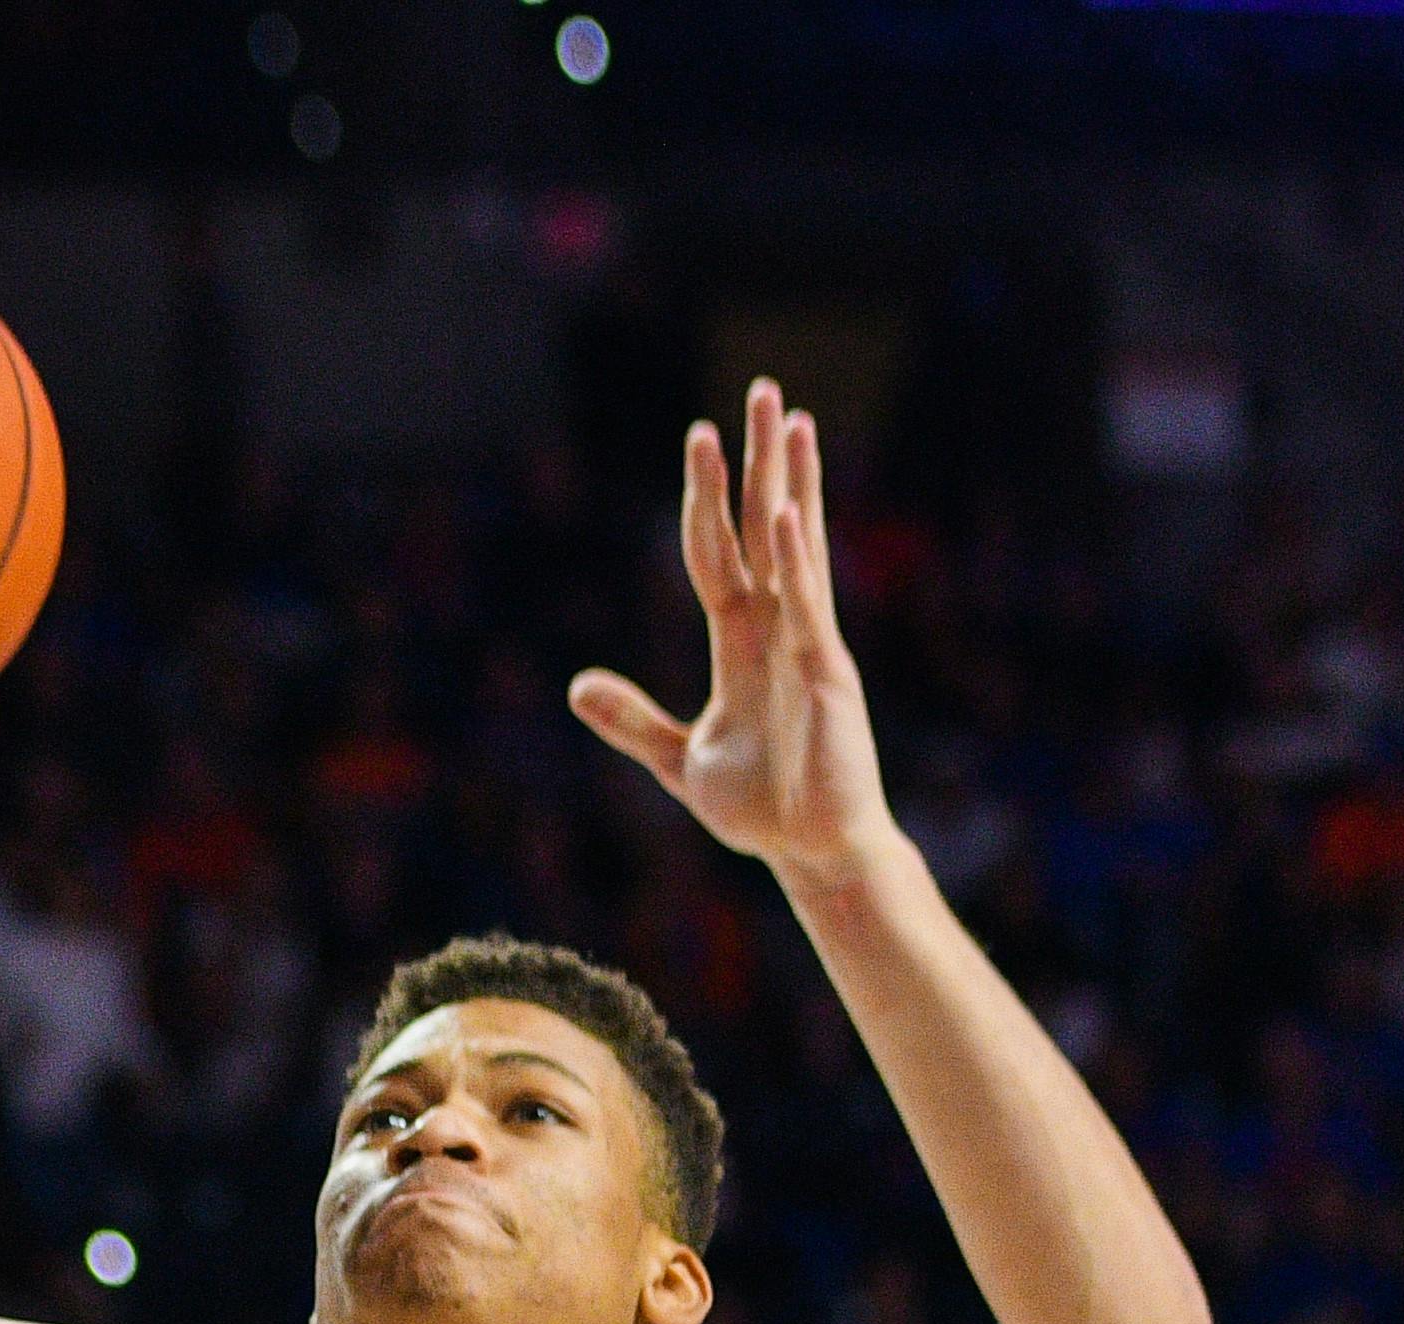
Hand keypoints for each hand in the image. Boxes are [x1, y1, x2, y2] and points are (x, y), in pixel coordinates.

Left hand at [568, 381, 904, 894]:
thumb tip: (576, 686)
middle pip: (766, 524)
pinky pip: (807, 605)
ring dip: (791, 480)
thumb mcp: (680, 760)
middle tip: (763, 389)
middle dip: (762, 459)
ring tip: (793, 417)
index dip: (710, 497)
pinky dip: (794, 559)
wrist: (813, 854)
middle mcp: (780, 627)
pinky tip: (783, 512)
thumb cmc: (762, 809)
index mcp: (744, 640)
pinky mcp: (827, 674)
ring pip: (795, 545)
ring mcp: (807, 644)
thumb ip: (633, 720)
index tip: (703, 436)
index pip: (720, 551)